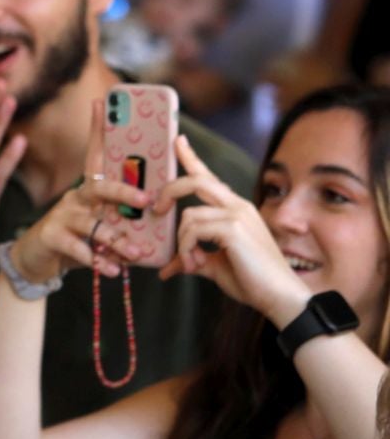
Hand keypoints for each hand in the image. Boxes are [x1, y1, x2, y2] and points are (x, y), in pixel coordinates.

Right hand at [8, 100, 153, 281]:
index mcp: (89, 190)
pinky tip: (112, 270)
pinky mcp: (52, 236)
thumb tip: (156, 229)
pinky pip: (80, 248)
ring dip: (119, 240)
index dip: (97, 128)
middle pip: (100, 187)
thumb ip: (122, 222)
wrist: (38, 259)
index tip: (101, 102)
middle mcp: (75, 197)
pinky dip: (99, 261)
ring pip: (94, 223)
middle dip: (124, 192)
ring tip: (137, 254)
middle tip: (146, 199)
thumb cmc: (77, 238)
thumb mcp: (99, 224)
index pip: (94, 155)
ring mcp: (62, 216)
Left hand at [154, 133, 308, 324]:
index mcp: (235, 209)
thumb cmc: (252, 281)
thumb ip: (192, 260)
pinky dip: (187, 248)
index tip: (177, 140)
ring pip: (189, 214)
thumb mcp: (214, 267)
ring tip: (192, 263)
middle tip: (157, 210)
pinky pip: (193, 230)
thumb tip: (168, 268)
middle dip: (169, 192)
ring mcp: (237, 214)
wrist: (280, 298)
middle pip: (195, 181)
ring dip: (182, 242)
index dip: (190, 157)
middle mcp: (237, 205)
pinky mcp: (234, 228)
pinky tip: (197, 263)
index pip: (209, 176)